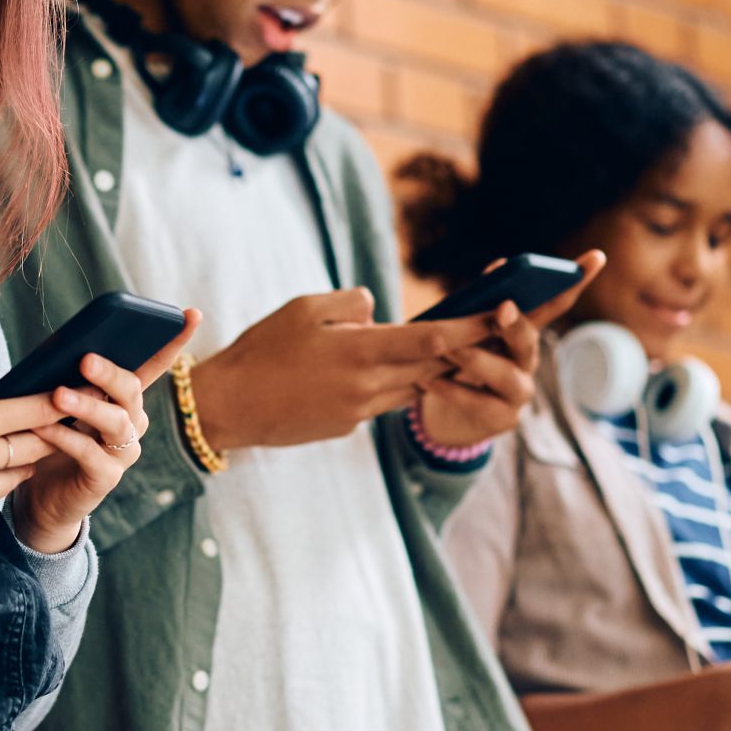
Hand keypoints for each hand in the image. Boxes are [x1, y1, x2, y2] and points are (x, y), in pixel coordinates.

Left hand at [9, 310, 202, 551]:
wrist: (42, 497)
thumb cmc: (51, 439)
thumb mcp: (60, 403)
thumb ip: (68, 377)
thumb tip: (62, 348)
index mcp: (126, 398)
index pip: (155, 364)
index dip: (174, 341)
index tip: (192, 314)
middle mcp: (133, 423)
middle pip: (132, 391)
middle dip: (110, 373)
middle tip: (85, 359)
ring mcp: (123, 452)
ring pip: (116, 423)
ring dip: (86, 406)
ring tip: (58, 394)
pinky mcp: (105, 478)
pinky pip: (89, 454)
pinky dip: (65, 437)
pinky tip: (44, 426)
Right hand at [186, 288, 481, 452]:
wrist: (229, 407)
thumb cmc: (262, 350)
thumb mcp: (303, 308)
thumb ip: (350, 304)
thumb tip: (379, 312)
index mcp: (360, 351)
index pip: (431, 339)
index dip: (470, 328)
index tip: (501, 316)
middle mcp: (368, 386)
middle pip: (433, 368)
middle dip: (467, 351)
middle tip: (496, 333)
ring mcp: (360, 412)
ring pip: (410, 386)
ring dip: (428, 370)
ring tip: (445, 350)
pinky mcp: (348, 427)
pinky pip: (380, 400)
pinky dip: (384, 384)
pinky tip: (362, 373)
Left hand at [414, 253, 607, 449]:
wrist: (441, 412)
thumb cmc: (454, 362)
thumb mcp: (464, 329)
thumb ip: (480, 303)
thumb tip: (497, 267)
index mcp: (522, 332)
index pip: (553, 303)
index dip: (575, 281)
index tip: (597, 256)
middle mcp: (527, 360)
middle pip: (529, 339)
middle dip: (515, 324)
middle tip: (500, 308)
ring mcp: (519, 392)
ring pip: (506, 375)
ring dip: (477, 359)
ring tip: (449, 350)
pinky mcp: (502, 420)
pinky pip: (479, 404)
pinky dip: (454, 391)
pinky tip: (430, 381)